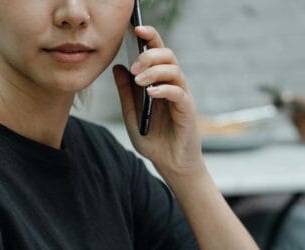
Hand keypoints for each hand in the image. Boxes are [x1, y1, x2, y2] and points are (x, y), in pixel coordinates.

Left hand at [113, 25, 202, 178]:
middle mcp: (173, 86)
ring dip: (155, 71)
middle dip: (150, 55)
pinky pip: (179, 93)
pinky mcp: (187, 111)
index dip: (150, 36)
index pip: (158, 52)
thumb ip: (126, 93)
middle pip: (168, 55)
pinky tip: (151, 94)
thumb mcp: (132, 115)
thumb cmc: (155, 141)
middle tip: (134, 67)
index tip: (135, 29)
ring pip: (175, 70)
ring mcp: (182, 97)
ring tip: (139, 81)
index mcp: (160, 83)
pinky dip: (164, 89)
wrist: (170, 165)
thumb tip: (117, 68)